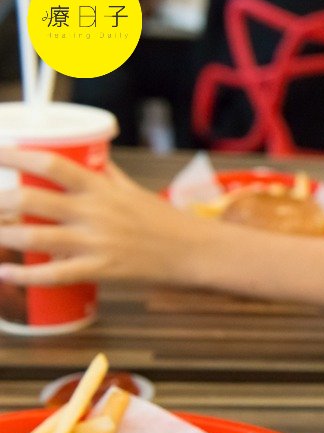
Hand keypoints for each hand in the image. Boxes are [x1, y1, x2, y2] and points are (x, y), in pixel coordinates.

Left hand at [0, 149, 208, 285]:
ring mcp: (97, 242)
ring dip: (1, 236)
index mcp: (102, 188)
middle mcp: (95, 212)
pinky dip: (25, 277)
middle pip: (31, 200)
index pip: (50, 163)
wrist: (196, 252)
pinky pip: (55, 275)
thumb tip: (88, 156)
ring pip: (35, 238)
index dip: (15, 155)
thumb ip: (107, 175)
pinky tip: (5, 275)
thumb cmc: (167, 221)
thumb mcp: (135, 191)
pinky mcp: (103, 270)